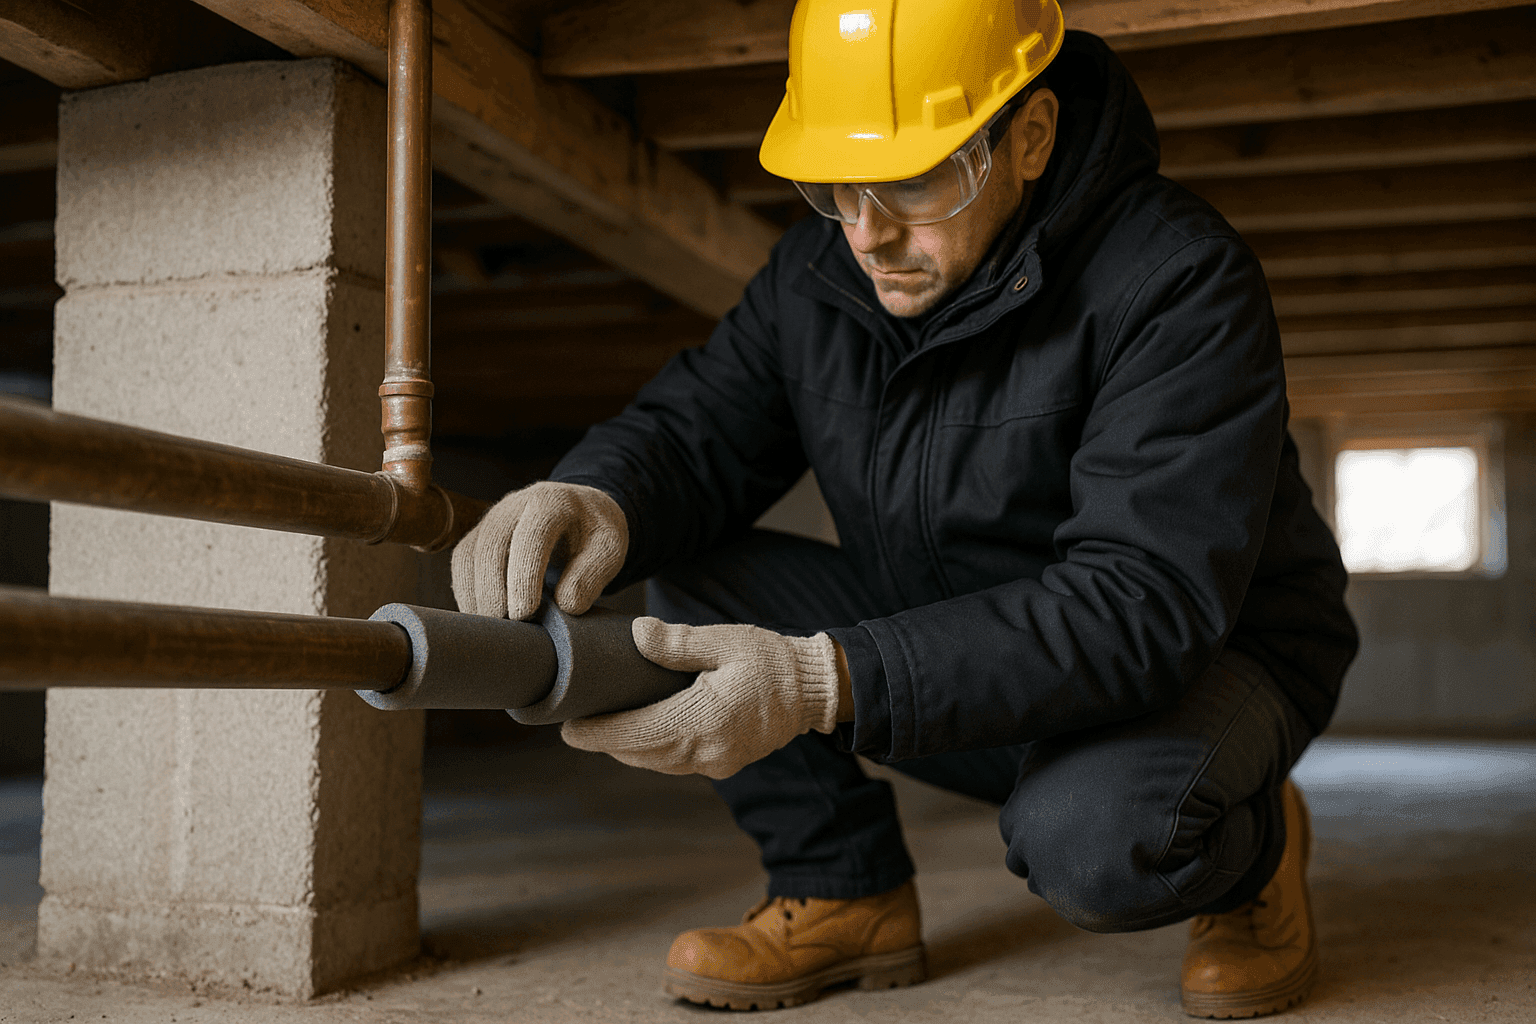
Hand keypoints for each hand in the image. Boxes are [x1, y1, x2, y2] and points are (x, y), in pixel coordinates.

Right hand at [450, 481, 626, 619]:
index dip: (524, 575)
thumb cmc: (594, 532)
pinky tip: (484, 615)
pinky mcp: (480, 535)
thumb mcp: (609, 549)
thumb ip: (592, 574)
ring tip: (495, 626)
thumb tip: (567, 605)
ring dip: (476, 593)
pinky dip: (468, 591)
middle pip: (491, 542)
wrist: (581, 511)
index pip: (533, 533)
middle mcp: (516, 504)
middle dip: (493, 588)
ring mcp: (493, 518)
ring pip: (469, 553)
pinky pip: (462, 563)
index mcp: (553, 501)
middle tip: (506, 625)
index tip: (524, 613)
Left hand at [561, 618, 842, 778]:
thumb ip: (679, 642)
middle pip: (639, 754)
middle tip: (576, 722)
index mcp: (705, 719)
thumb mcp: (726, 641)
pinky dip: (651, 750)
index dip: (598, 734)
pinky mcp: (723, 764)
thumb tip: (637, 634)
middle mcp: (707, 751)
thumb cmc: (772, 660)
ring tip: (602, 725)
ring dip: (627, 748)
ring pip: (655, 763)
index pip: (636, 734)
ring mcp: (716, 763)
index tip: (567, 727)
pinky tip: (640, 731)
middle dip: (605, 741)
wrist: (815, 690)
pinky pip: (675, 763)